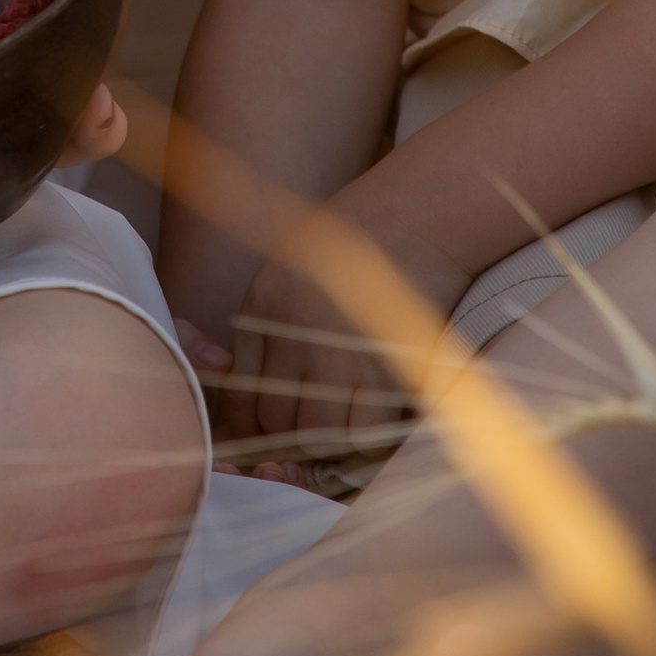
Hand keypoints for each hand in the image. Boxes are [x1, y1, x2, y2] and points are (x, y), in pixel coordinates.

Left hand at [207, 241, 440, 472]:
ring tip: (350, 423)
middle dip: (297, 440)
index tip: (276, 440)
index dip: (254, 432)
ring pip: (317, 434)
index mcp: (262, 304)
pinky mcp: (382, 361)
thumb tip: (246, 386)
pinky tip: (377, 418)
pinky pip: (364, 431)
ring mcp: (335, 347)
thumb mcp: (292, 270)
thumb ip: (269, 327)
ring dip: (333, 442)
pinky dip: (369, 437)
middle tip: (324, 429)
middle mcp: (290, 328)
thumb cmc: (358, 244)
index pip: (238, 399)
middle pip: (277, 423)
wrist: (417, 213)